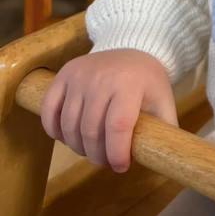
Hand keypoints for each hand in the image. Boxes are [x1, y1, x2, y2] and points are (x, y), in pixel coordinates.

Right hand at [40, 49, 177, 172]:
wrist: (132, 48)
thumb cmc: (148, 81)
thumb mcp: (163, 100)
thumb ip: (164, 128)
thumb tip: (163, 158)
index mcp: (130, 84)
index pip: (118, 126)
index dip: (116, 153)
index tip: (120, 167)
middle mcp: (102, 78)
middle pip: (91, 130)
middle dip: (97, 155)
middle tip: (106, 162)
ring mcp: (80, 76)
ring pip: (70, 125)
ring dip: (78, 147)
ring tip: (92, 151)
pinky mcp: (63, 75)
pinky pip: (49, 111)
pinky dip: (54, 131)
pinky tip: (68, 139)